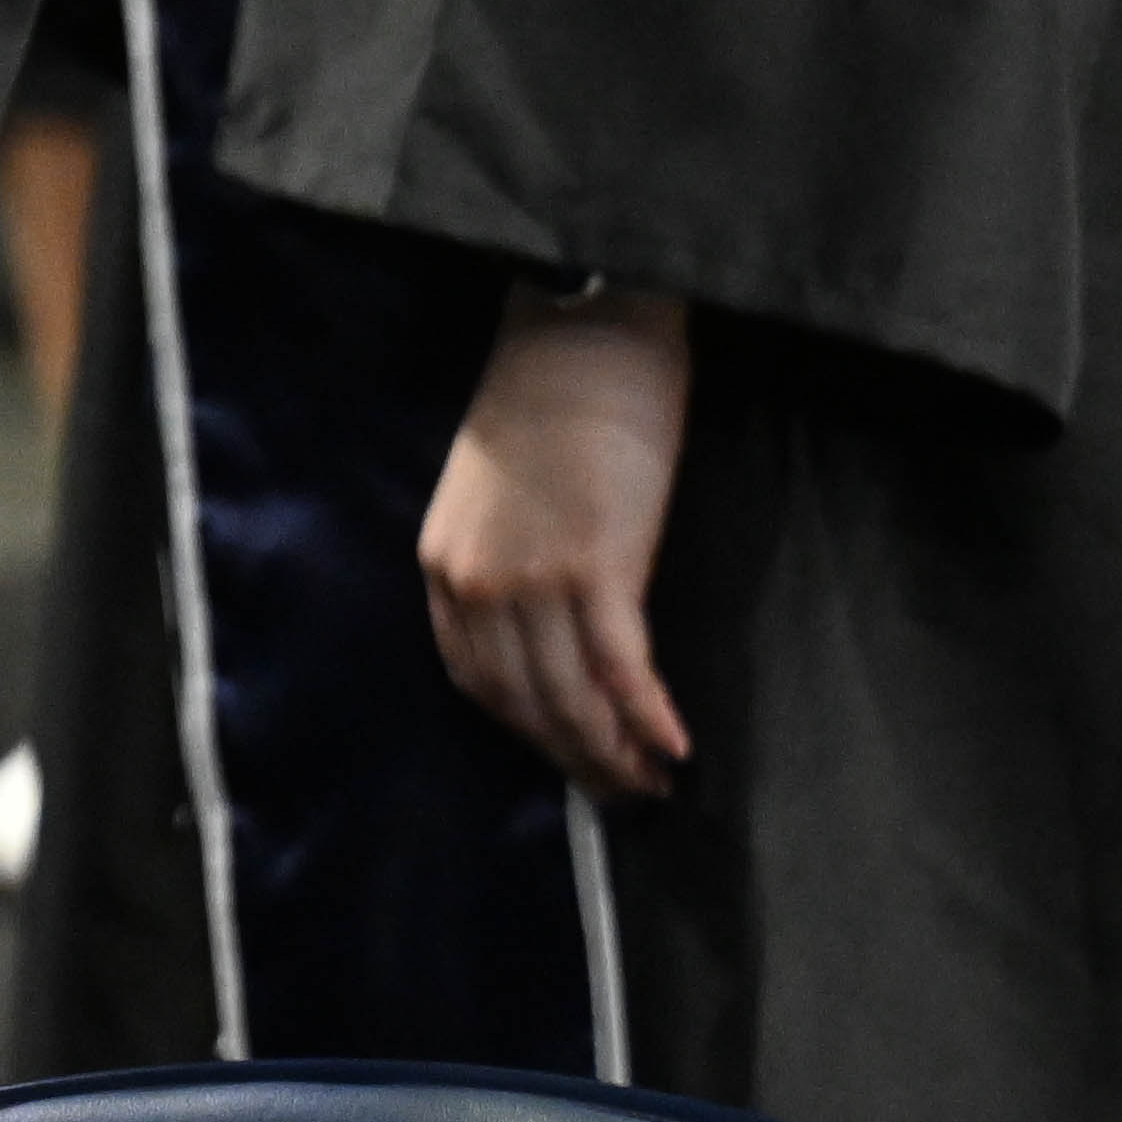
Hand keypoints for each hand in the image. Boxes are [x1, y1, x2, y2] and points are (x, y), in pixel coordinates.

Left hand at [419, 289, 693, 800]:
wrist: (583, 327)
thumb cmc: (551, 398)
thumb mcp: (497, 491)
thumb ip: (509, 560)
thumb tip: (556, 628)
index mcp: (445, 564)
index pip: (476, 681)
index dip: (527, 732)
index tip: (568, 758)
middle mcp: (476, 582)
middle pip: (524, 704)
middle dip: (576, 759)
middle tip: (624, 795)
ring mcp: (533, 577)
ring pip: (572, 698)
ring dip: (616, 754)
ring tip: (654, 784)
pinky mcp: (598, 565)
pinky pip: (621, 667)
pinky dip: (649, 717)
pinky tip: (676, 746)